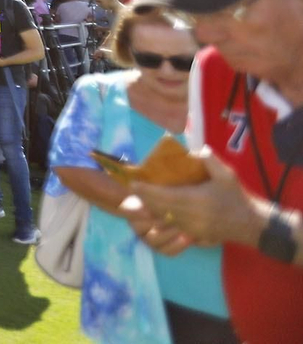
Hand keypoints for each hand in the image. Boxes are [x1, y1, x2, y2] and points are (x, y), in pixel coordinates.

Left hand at [130, 151, 264, 251]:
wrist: (251, 224)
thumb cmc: (237, 197)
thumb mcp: (227, 175)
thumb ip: (210, 160)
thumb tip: (196, 149)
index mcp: (196, 200)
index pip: (164, 196)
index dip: (147, 191)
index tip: (133, 184)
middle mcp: (191, 216)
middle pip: (160, 208)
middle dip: (144, 200)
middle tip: (132, 191)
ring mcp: (191, 228)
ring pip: (164, 219)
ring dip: (150, 210)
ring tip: (138, 201)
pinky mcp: (194, 235)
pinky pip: (172, 227)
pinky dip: (161, 219)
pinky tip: (154, 212)